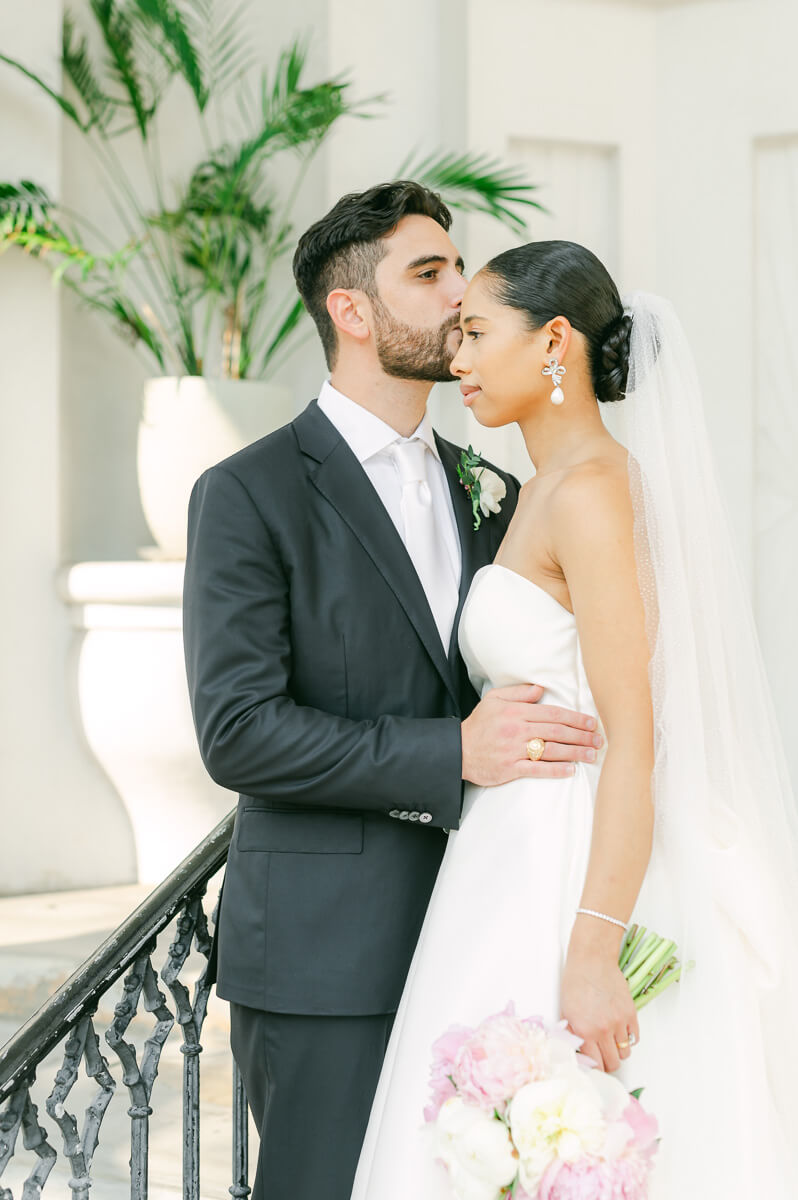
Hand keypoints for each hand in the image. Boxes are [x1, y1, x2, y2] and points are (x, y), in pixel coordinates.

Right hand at [460, 683, 602, 785]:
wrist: (456, 750)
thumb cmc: (478, 725)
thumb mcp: (494, 699)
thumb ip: (518, 693)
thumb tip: (541, 688)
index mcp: (516, 711)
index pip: (553, 713)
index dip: (575, 718)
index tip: (592, 723)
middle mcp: (517, 730)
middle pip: (557, 731)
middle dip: (581, 736)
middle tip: (599, 740)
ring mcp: (514, 750)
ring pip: (551, 750)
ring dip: (575, 753)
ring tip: (591, 755)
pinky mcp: (510, 768)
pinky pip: (537, 770)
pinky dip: (555, 770)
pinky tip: (570, 770)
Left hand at [560, 922, 638, 1072]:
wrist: (591, 961)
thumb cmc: (576, 982)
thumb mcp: (566, 1012)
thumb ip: (573, 1035)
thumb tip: (579, 1053)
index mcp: (584, 1031)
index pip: (596, 1065)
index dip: (595, 1067)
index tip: (594, 1064)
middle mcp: (603, 1030)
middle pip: (613, 1063)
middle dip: (608, 1062)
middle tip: (603, 1055)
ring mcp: (619, 1022)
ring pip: (625, 1053)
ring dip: (618, 1051)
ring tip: (611, 1041)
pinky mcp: (631, 1013)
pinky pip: (634, 1038)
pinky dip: (628, 1038)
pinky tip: (619, 1031)